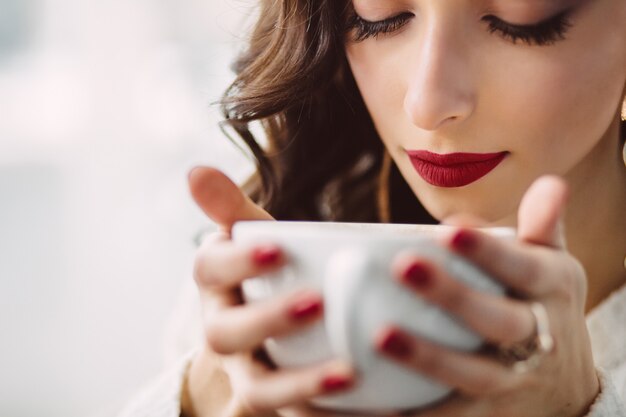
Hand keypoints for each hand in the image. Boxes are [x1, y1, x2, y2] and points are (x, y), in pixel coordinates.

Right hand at [183, 167, 355, 416]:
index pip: (209, 268)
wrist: (265, 341)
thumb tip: (195, 170)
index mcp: (217, 286)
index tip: (278, 248)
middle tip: (318, 301)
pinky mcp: (276, 405)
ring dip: (300, 383)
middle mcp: (223, 332)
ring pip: (259, 389)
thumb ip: (234, 211)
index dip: (237, 261)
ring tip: (350, 372)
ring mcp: (248, 374)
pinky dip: (329, 415)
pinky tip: (381, 409)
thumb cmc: (267, 278)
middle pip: (225, 334)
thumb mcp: (255, 242)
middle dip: (268, 319)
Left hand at [378, 176, 599, 416]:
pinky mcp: (486, 415)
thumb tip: (549, 181)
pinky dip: (413, 412)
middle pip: (497, 320)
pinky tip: (374, 399)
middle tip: (403, 266)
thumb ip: (543, 227)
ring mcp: (512, 381)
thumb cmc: (544, 308)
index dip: (487, 251)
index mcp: (548, 288)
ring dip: (428, 356)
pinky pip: (447, 416)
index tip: (448, 231)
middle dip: (453, 295)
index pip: (521, 267)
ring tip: (380, 335)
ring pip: (472, 373)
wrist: (564, 389)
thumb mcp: (552, 266)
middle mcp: (536, 337)